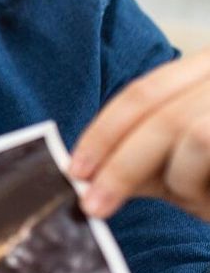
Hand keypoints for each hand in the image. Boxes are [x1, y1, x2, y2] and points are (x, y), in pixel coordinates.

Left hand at [71, 48, 209, 220]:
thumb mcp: (195, 158)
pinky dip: (208, 193)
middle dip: (119, 166)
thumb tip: (92, 175)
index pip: (143, 93)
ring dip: (184, 182)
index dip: (103, 132)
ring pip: (195, 136)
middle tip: (95, 204)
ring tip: (201, 202)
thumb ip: (151, 159)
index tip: (75, 169)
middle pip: (160, 116)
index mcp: (207, 67)